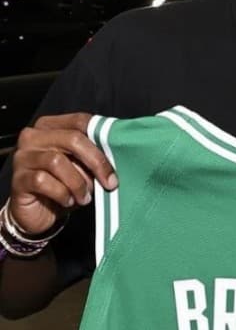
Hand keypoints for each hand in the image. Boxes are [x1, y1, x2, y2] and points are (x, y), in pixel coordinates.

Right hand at [9, 114, 117, 235]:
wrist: (38, 212)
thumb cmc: (64, 184)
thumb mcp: (83, 166)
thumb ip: (94, 154)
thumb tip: (121, 152)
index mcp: (51, 126)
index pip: (81, 121)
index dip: (104, 138)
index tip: (121, 158)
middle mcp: (33, 137)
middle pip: (72, 139)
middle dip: (96, 162)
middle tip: (110, 183)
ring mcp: (23, 157)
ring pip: (57, 161)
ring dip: (78, 182)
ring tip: (85, 197)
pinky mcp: (17, 179)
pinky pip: (43, 181)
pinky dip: (62, 193)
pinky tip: (68, 201)